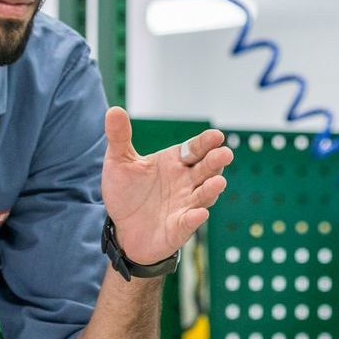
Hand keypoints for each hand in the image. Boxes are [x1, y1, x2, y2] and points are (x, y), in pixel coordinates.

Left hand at [101, 107, 231, 264]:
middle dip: (216, 161)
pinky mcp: (180, 227)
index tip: (216, 136)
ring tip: (218, 182)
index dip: (206, 142)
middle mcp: (186, 181)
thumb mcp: (119, 162)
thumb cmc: (126, 193)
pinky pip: (190, 221)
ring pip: (204, 195)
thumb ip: (119, 136)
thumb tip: (113, 110)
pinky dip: (195, 218)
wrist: (121, 229)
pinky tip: (199, 214)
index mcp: (176, 162)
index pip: (196, 148)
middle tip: (225, 154)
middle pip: (206, 169)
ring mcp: (186, 204)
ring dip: (211, 189)